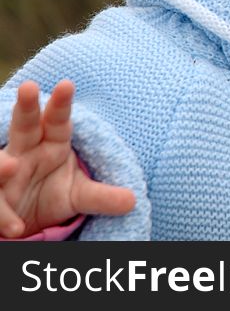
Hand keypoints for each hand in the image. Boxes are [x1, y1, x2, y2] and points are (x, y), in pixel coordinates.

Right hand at [0, 80, 135, 237]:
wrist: (25, 221)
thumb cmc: (51, 196)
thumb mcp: (79, 196)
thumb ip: (102, 197)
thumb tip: (133, 201)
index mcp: (51, 144)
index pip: (58, 121)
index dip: (62, 104)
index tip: (68, 84)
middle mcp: (26, 152)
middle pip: (25, 125)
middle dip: (26, 107)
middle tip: (30, 87)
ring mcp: (7, 171)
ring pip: (0, 162)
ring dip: (2, 164)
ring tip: (13, 166)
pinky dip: (4, 216)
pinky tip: (16, 229)